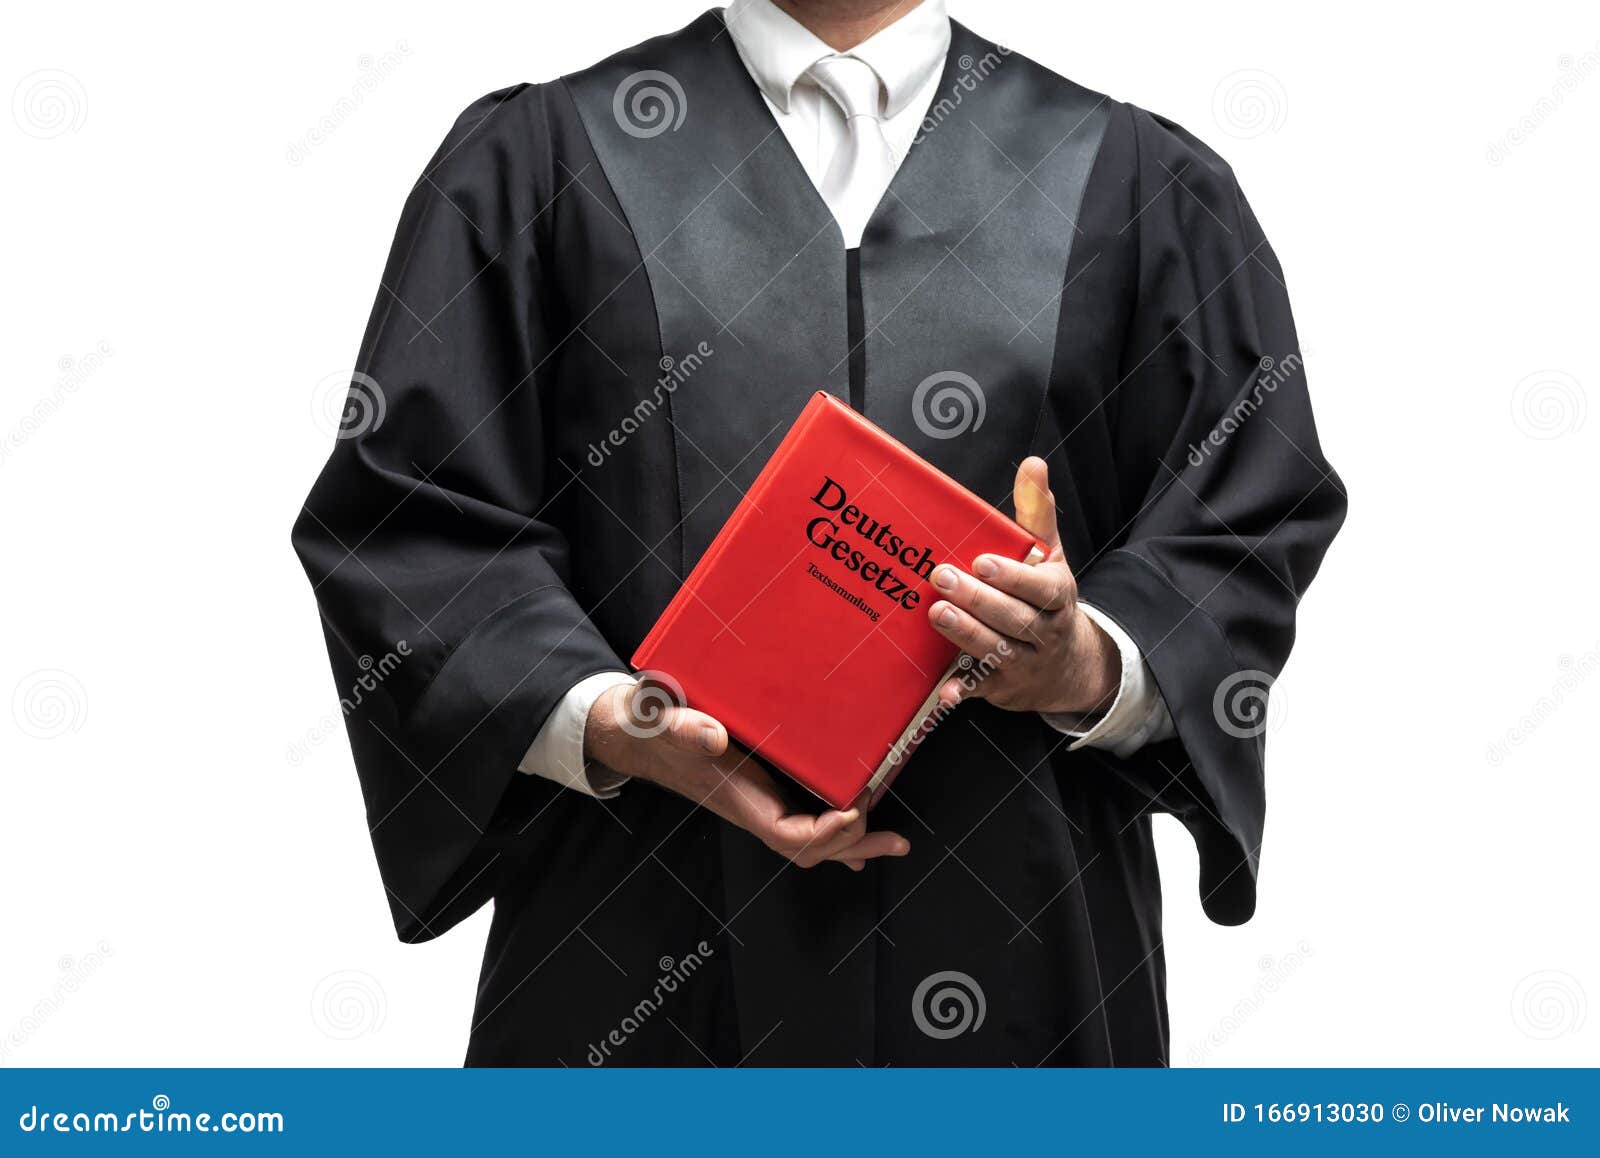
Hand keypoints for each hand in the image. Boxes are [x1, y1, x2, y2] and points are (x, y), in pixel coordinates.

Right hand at [584, 680, 908, 869]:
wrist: (634, 728)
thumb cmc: (648, 722)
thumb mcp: (659, 715)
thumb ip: (680, 725)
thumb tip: (713, 738)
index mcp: (735, 795)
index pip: (787, 834)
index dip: (823, 834)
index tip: (855, 810)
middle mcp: (752, 804)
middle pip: (809, 845)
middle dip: (852, 844)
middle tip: (895, 838)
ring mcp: (759, 798)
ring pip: (811, 834)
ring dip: (852, 838)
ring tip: (892, 839)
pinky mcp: (764, 784)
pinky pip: (805, 814)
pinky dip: (835, 823)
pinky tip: (857, 821)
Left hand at [925, 457, 1119, 716]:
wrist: (1070, 667)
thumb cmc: (1046, 599)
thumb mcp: (1049, 557)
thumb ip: (1037, 512)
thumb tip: (1033, 463)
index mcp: (1056, 596)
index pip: (1040, 588)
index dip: (1012, 577)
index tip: (982, 561)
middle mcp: (1044, 632)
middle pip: (1013, 618)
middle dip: (978, 600)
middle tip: (941, 578)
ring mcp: (1024, 663)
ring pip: (997, 650)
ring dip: (966, 634)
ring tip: (936, 613)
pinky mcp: (1002, 688)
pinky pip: (982, 689)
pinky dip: (964, 691)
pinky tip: (944, 690)